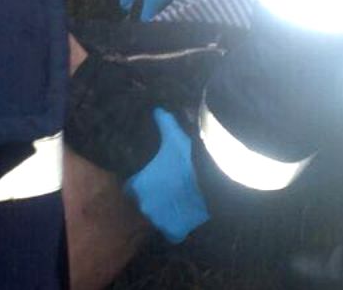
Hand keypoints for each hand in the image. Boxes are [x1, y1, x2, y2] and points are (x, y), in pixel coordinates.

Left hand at [124, 109, 209, 242]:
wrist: (211, 180)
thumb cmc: (187, 157)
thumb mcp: (174, 135)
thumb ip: (162, 122)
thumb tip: (156, 110)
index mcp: (138, 185)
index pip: (131, 186)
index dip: (141, 180)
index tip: (153, 175)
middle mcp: (144, 206)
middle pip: (144, 202)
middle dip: (154, 195)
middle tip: (168, 185)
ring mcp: (159, 221)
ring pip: (158, 216)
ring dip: (165, 210)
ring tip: (179, 198)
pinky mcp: (174, 231)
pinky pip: (172, 231)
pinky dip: (177, 225)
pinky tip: (186, 213)